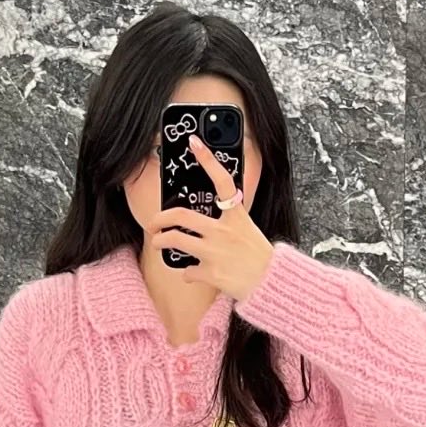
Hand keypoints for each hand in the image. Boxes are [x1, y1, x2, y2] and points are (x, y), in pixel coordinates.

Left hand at [153, 133, 272, 303]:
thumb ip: (229, 222)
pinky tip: (192, 274)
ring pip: (175, 241)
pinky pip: (188, 272)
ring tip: (157, 243)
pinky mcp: (211, 273)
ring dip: (161, 242)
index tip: (194, 143)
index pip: (222, 181)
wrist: (271, 283)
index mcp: (236, 217)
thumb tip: (208, 223)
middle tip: (154, 222)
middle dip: (161, 218)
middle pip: (182, 215)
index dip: (207, 159)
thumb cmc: (260, 258)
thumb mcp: (249, 230)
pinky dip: (187, 274)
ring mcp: (215, 252)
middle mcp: (223, 231)